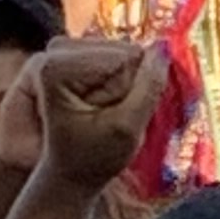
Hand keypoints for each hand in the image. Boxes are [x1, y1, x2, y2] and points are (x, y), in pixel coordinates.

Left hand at [33, 36, 167, 187]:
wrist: (71, 172)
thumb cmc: (94, 159)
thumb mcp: (127, 129)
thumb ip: (149, 87)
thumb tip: (164, 46)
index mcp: (56, 66)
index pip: (126, 59)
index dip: (132, 92)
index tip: (108, 118)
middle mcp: (55, 49)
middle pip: (124, 51)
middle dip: (128, 85)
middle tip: (107, 117)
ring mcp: (66, 49)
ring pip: (125, 54)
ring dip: (126, 85)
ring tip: (105, 113)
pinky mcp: (79, 53)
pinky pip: (120, 58)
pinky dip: (121, 82)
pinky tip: (106, 103)